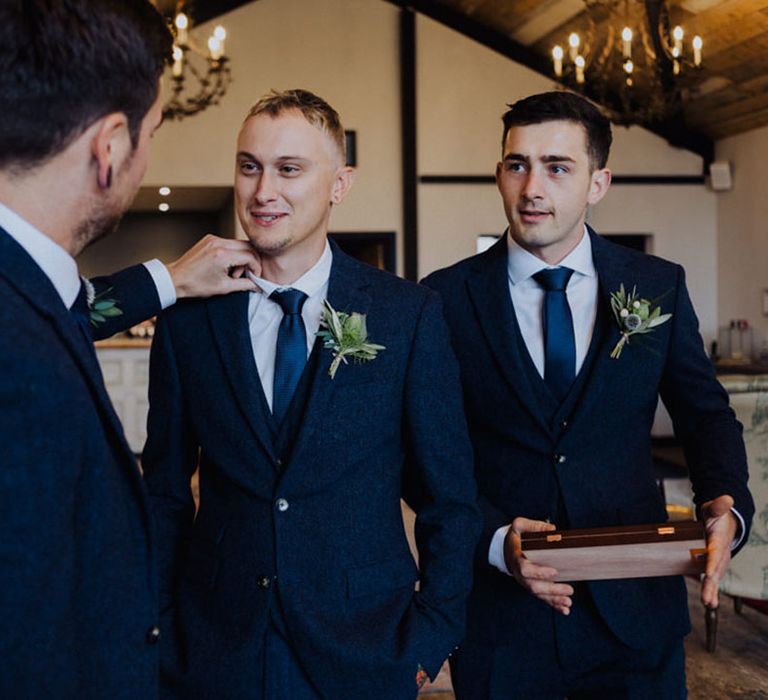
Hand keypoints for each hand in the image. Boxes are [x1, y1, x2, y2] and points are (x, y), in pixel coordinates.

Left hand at [166, 234, 259, 298]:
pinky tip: (226, 266)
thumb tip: (257, 285)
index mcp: (222, 255)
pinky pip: (229, 243)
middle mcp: (218, 243)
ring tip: (233, 272)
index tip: (255, 277)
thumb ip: (244, 285)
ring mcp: (213, 239)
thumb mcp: (224, 287)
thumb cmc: (196, 284)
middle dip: (251, 261)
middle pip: (248, 246)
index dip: (256, 268)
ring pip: (239, 244)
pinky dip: (232, 253)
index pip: (250, 256)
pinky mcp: (209, 239)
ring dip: (242, 257)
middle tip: (247, 274)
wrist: (176, 279)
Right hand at [503, 517, 573, 614]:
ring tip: (568, 602)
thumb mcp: (519, 526)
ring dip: (554, 600)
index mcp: (517, 559)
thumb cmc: (516, 538)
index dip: (539, 572)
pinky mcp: (532, 586)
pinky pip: (542, 598)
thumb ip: (533, 526)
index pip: (525, 569)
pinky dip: (553, 605)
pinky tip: (565, 609)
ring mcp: (526, 582)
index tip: (554, 571)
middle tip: (569, 590)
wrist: (506, 549)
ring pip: (539, 595)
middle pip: (534, 586)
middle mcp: (521, 574)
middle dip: (552, 590)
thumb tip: (552, 530)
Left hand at [700, 494, 737, 608]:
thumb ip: (718, 506)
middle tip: (708, 599)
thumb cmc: (716, 516)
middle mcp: (721, 554)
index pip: (716, 553)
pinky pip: (713, 578)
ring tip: (708, 603)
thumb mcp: (714, 509)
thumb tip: (727, 498)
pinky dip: (711, 590)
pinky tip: (709, 602)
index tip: (710, 574)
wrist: (727, 523)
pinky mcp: (716, 565)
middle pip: (716, 570)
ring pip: (715, 577)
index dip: (713, 563)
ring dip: (712, 591)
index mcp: (719, 540)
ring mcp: (719, 561)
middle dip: (712, 584)